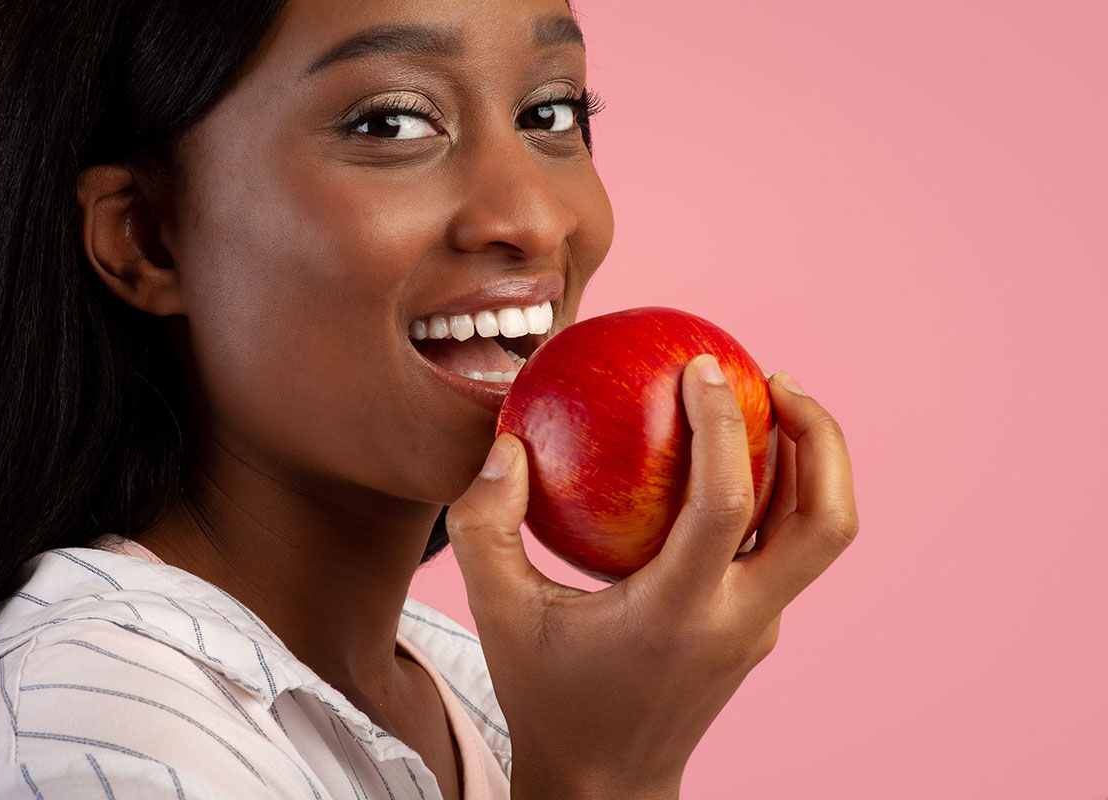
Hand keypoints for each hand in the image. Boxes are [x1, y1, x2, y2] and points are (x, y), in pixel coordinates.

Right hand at [446, 357, 858, 799]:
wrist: (604, 784)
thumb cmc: (548, 697)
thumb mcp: (499, 615)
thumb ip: (486, 528)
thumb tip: (508, 447)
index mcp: (678, 614)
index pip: (725, 504)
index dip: (722, 424)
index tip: (701, 366)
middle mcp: (738, 620)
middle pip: (828, 522)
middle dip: (819, 437)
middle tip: (774, 378)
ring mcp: (759, 629)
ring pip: (823, 536)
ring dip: (812, 461)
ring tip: (769, 403)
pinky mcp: (758, 631)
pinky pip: (786, 548)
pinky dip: (777, 492)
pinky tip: (727, 464)